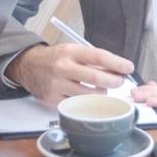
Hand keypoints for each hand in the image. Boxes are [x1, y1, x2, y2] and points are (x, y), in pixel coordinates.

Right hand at [9, 43, 134, 105]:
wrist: (28, 66)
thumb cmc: (56, 58)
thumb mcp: (73, 51)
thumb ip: (93, 60)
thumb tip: (117, 70)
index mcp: (70, 51)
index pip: (99, 56)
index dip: (117, 63)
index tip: (128, 67)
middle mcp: (63, 67)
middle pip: (96, 78)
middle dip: (114, 81)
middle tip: (120, 81)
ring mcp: (57, 85)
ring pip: (89, 95)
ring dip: (101, 94)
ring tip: (102, 90)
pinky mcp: (53, 99)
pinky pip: (77, 105)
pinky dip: (86, 103)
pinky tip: (87, 97)